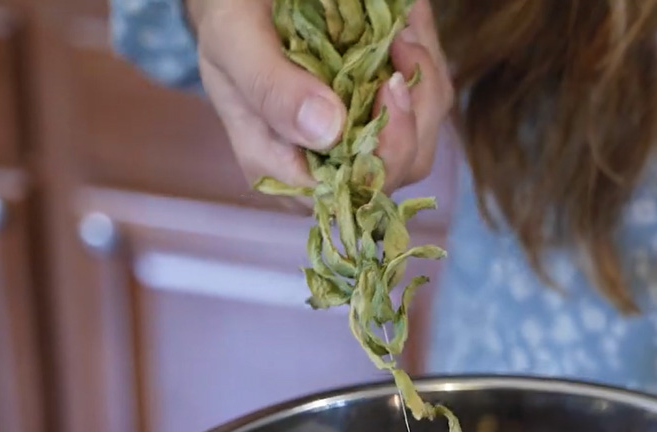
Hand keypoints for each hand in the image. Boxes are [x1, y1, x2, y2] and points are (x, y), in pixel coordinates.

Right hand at [185, 0, 453, 207]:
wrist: (243, 1)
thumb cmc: (231, 23)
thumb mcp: (235, 45)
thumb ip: (271, 89)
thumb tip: (327, 133)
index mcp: (281, 167)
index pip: (349, 188)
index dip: (383, 149)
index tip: (389, 84)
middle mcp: (325, 165)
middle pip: (397, 168)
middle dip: (413, 110)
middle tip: (401, 45)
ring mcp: (358, 142)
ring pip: (422, 138)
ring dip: (424, 83)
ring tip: (402, 32)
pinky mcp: (381, 116)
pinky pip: (425, 106)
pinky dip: (425, 68)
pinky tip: (406, 29)